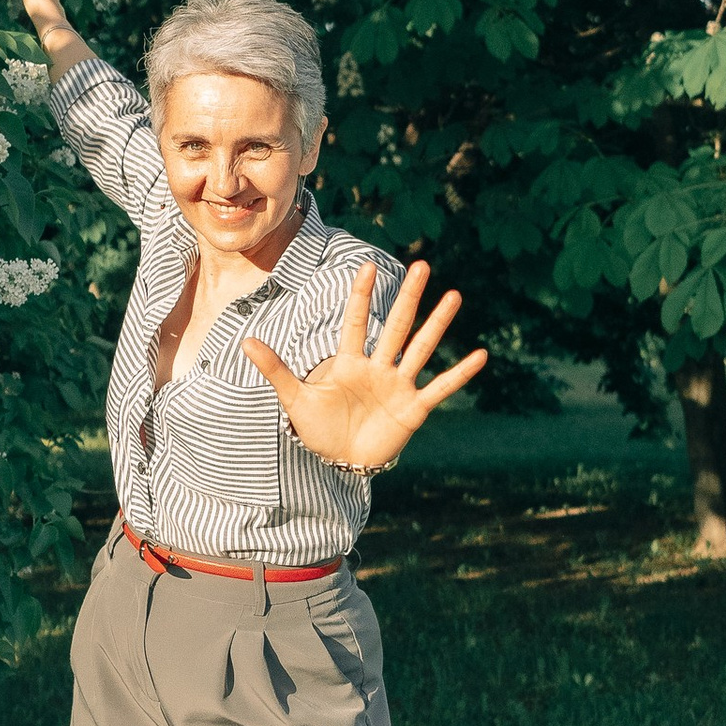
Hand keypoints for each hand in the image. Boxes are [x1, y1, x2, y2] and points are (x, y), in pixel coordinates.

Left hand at [242, 257, 487, 476]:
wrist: (341, 460)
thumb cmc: (320, 427)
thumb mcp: (295, 398)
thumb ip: (275, 369)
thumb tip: (245, 341)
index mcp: (350, 361)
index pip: (356, 321)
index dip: (361, 295)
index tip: (366, 265)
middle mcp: (378, 367)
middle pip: (395, 326)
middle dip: (407, 297)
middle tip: (421, 266)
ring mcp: (398, 385)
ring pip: (421, 349)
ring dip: (437, 325)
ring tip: (454, 297)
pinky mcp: (413, 408)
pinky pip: (440, 387)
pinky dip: (459, 373)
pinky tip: (480, 356)